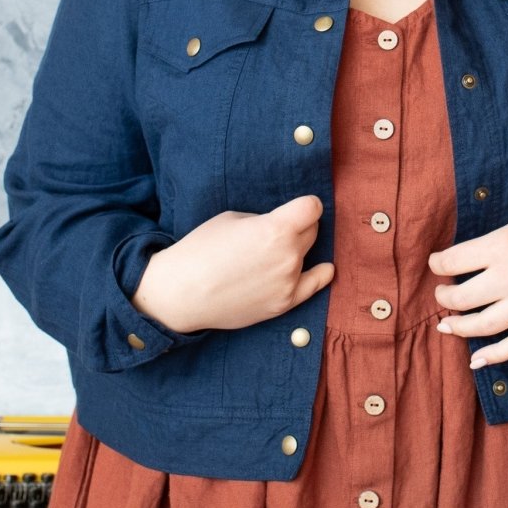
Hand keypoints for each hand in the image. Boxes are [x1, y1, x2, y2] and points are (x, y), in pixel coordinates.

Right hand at [132, 195, 334, 332]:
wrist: (183, 292)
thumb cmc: (202, 248)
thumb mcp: (233, 218)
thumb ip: (264, 220)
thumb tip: (280, 224)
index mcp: (276, 228)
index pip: (312, 207)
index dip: (306, 204)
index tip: (300, 206)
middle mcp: (289, 254)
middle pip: (311, 230)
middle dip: (299, 225)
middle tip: (278, 229)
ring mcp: (288, 281)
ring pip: (307, 254)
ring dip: (296, 249)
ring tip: (274, 251)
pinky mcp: (283, 303)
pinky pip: (313, 285)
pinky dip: (319, 274)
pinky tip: (325, 269)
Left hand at [428, 186, 507, 368]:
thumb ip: (502, 238)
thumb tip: (482, 253)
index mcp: (502, 244)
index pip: (453, 260)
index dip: (438, 263)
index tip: (437, 263)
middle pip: (462, 297)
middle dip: (444, 297)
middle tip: (442, 293)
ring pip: (483, 326)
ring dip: (459, 327)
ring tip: (448, 323)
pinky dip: (494, 356)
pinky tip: (476, 360)